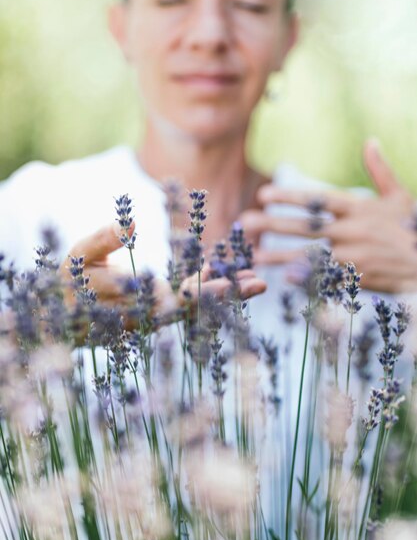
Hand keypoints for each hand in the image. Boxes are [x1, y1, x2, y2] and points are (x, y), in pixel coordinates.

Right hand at [60, 223, 266, 309]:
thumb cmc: (68, 281)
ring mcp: (156, 318)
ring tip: (257, 280)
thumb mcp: (81, 255)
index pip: (178, 301)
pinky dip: (211, 291)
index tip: (234, 282)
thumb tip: (130, 221)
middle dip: (229, 296)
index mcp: (135, 305)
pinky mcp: (156, 314)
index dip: (207, 292)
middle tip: (261, 283)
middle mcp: (151, 317)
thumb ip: (104, 239)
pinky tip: (232, 277)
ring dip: (227, 296)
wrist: (60, 317)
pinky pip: (188, 303)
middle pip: (196, 308)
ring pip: (197, 308)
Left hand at [240, 140, 416, 292]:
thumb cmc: (412, 229)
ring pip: (310, 255)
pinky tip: (283, 280)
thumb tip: (370, 141)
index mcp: (360, 208)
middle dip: (274, 224)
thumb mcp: (399, 197)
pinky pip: (326, 280)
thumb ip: (380, 170)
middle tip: (245, 222)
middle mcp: (353, 231)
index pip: (319, 199)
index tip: (264, 194)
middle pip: (307, 226)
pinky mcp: (357, 279)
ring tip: (254, 256)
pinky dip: (306, 280)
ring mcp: (354, 257)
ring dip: (280, 255)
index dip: (290, 197)